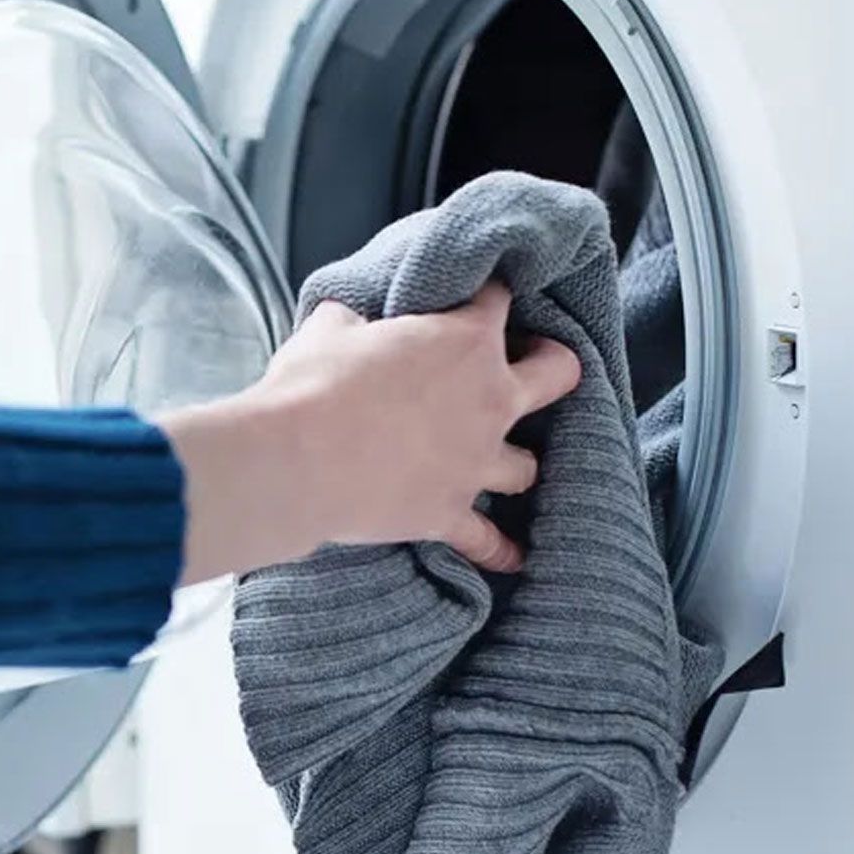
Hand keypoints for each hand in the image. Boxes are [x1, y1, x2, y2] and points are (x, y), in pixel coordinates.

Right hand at [158, 282, 580, 583]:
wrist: (296, 460)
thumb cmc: (313, 385)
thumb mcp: (328, 328)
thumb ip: (354, 321)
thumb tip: (349, 324)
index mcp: (465, 340)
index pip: (497, 299)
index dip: (485, 294)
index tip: (471, 298)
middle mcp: (489, 399)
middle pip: (558, 373)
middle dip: (549, 363)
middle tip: (527, 365)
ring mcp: (476, 462)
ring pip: (529, 465)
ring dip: (517, 459)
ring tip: (500, 458)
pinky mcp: (449, 513)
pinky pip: (488, 541)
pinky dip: (500, 551)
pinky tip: (514, 559)